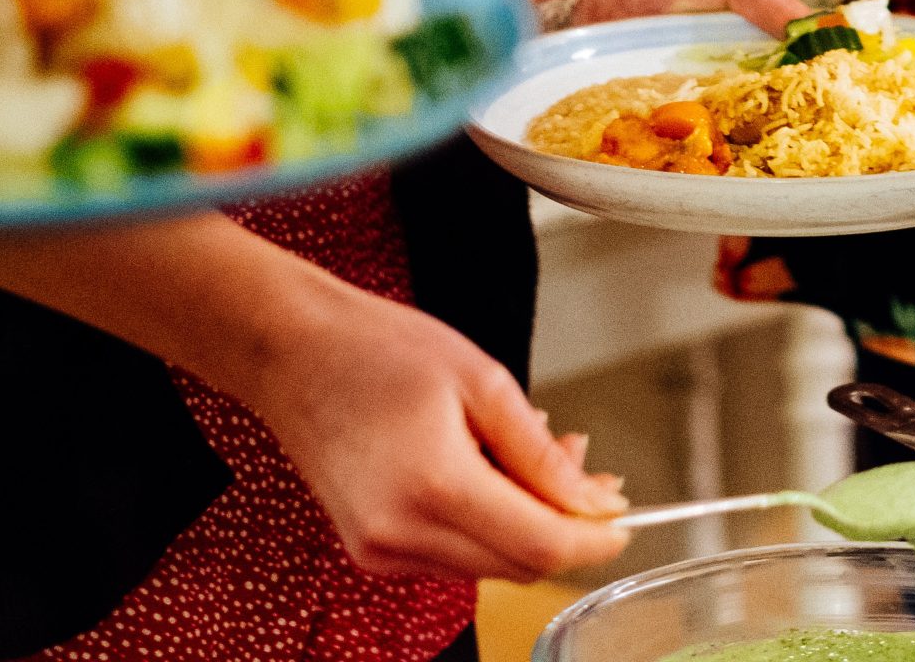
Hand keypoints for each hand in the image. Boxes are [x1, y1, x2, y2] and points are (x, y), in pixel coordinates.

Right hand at [244, 281, 628, 581]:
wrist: (290, 352)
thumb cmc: (377, 350)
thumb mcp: (483, 382)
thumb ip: (541, 453)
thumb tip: (595, 500)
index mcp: (435, 487)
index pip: (541, 546)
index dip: (595, 539)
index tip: (624, 515)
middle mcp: (402, 534)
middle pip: (518, 565)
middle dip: (566, 526)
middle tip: (584, 465)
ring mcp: (380, 549)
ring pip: (488, 563)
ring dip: (526, 521)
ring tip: (531, 451)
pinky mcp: (370, 549)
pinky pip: (452, 555)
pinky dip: (485, 522)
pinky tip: (488, 468)